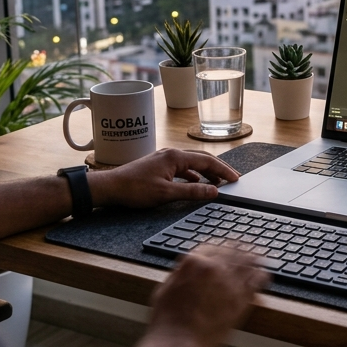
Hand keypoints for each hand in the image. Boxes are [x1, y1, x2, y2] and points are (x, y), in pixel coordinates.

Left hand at [88, 148, 239, 208]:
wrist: (110, 187)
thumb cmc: (134, 189)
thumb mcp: (166, 193)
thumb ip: (192, 192)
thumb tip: (213, 191)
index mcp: (175, 157)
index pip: (207, 162)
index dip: (223, 171)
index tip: (235, 179)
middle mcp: (171, 153)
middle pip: (202, 159)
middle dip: (218, 169)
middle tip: (232, 179)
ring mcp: (164, 159)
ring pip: (192, 163)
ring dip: (206, 172)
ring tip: (217, 183)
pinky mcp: (158, 166)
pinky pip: (182, 167)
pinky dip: (193, 174)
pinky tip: (195, 183)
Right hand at [101, 245, 267, 346]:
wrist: (177, 342)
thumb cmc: (167, 320)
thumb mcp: (166, 287)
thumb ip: (180, 273)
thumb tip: (188, 266)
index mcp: (194, 262)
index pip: (214, 245)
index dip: (222, 245)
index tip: (227, 246)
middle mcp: (214, 268)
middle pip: (234, 250)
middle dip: (241, 247)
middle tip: (248, 246)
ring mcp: (229, 283)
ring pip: (249, 262)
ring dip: (254, 257)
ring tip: (261, 256)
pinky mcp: (241, 300)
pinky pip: (257, 282)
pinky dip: (262, 275)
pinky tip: (265, 274)